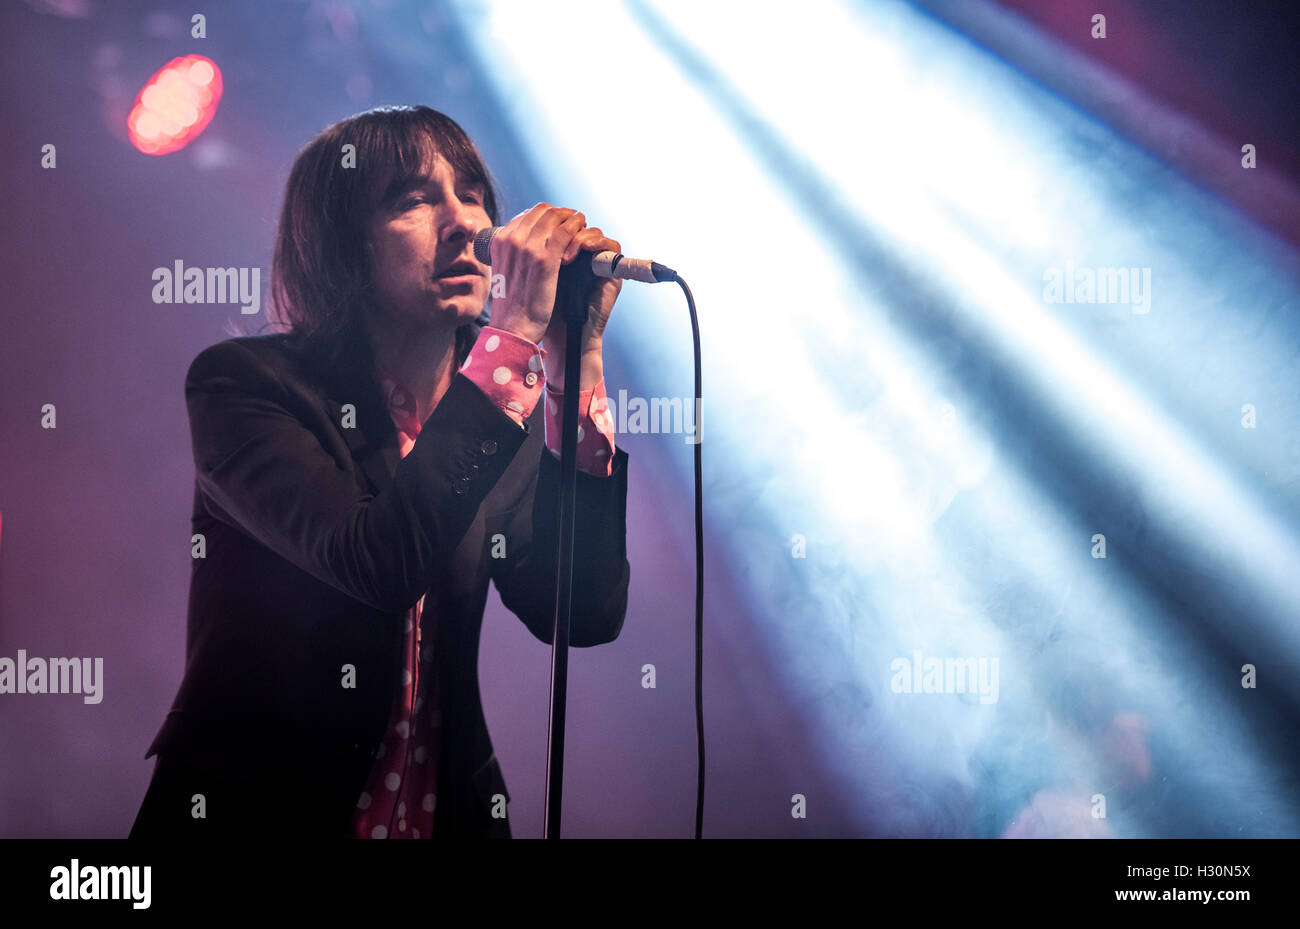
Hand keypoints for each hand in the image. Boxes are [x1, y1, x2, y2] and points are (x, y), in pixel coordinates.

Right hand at [487, 203, 586, 344]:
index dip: (547, 217)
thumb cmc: (512, 306)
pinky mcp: (545, 259)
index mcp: (498, 240)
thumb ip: (516, 254)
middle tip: (574, 225)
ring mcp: (527, 247)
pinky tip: (582, 240)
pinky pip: (567, 232)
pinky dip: (577, 232)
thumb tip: (532, 243)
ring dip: (572, 220)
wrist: (512, 328)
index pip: (527, 214)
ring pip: (556, 217)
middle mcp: (510, 239)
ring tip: (581, 230)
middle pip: (542, 210)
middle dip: (562, 215)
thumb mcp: (506, 272)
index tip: (559, 226)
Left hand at [541, 227, 622, 391]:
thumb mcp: (529, 274)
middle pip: (574, 221)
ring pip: (592, 231)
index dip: (547, 217)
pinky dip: (597, 242)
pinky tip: (582, 248)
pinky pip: (611, 245)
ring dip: (577, 234)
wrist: (557, 338)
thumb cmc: (538, 310)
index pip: (557, 220)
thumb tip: (517, 221)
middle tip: (549, 240)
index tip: (532, 231)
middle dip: (561, 224)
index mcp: (559, 251)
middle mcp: (579, 254)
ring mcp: (595, 262)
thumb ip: (528, 249)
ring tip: (563, 254)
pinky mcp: (610, 273)